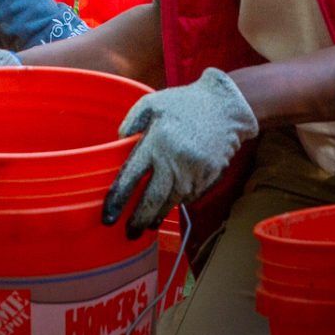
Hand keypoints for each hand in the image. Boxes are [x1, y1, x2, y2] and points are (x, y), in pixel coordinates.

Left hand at [100, 69, 256, 234]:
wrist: (226, 107)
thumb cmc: (184, 103)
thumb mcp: (152, 102)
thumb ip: (131, 121)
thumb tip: (118, 141)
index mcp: (156, 143)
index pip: (130, 178)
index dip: (117, 201)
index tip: (108, 217)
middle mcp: (174, 162)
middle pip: (152, 200)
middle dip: (138, 220)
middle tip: (129, 232)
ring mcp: (194, 172)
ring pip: (171, 203)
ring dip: (158, 215)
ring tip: (148, 223)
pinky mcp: (208, 177)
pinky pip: (189, 197)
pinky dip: (178, 201)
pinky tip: (171, 201)